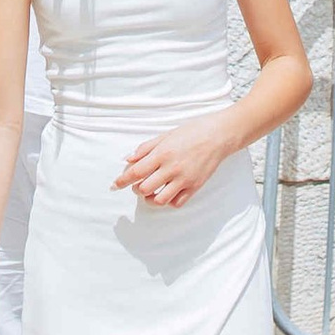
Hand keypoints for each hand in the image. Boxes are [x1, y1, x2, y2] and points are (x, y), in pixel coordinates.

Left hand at [115, 122, 229, 208]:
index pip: (135, 172)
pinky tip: (167, 193)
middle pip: (144, 188)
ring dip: (151, 198)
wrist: (219, 135)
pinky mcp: (194, 187)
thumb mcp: (166, 135)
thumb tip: (128, 159)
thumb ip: (145, 148)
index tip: (115, 185)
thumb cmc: (193, 131)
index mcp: (162, 154)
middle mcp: (172, 168)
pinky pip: (177, 203)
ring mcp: (184, 180)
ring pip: (159, 200)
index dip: (122, 181)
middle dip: (136, 189)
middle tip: (137, 184)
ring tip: (151, 192)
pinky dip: (168, 201)